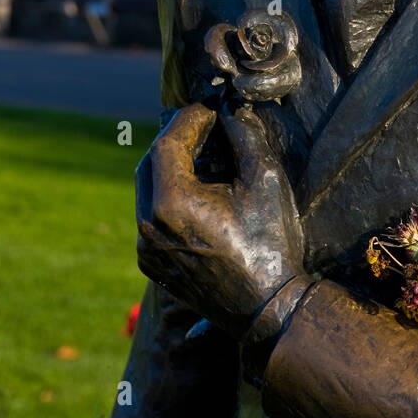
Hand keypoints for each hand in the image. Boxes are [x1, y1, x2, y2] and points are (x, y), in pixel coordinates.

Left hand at [135, 101, 304, 341]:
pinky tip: (201, 192)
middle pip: (150, 164)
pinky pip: (152, 218)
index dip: (189, 119)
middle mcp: (148, 227)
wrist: (267, 309)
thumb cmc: (270, 244)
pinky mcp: (152, 264)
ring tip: (207, 157)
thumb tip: (229, 112)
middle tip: (206, 126)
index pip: (167, 143)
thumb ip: (243, 137)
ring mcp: (146, 249)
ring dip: (172, 168)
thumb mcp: (264, 180)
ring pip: (148, 192)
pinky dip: (170, 197)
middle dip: (176, 140)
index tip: (211, 108)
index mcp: (170, 204)